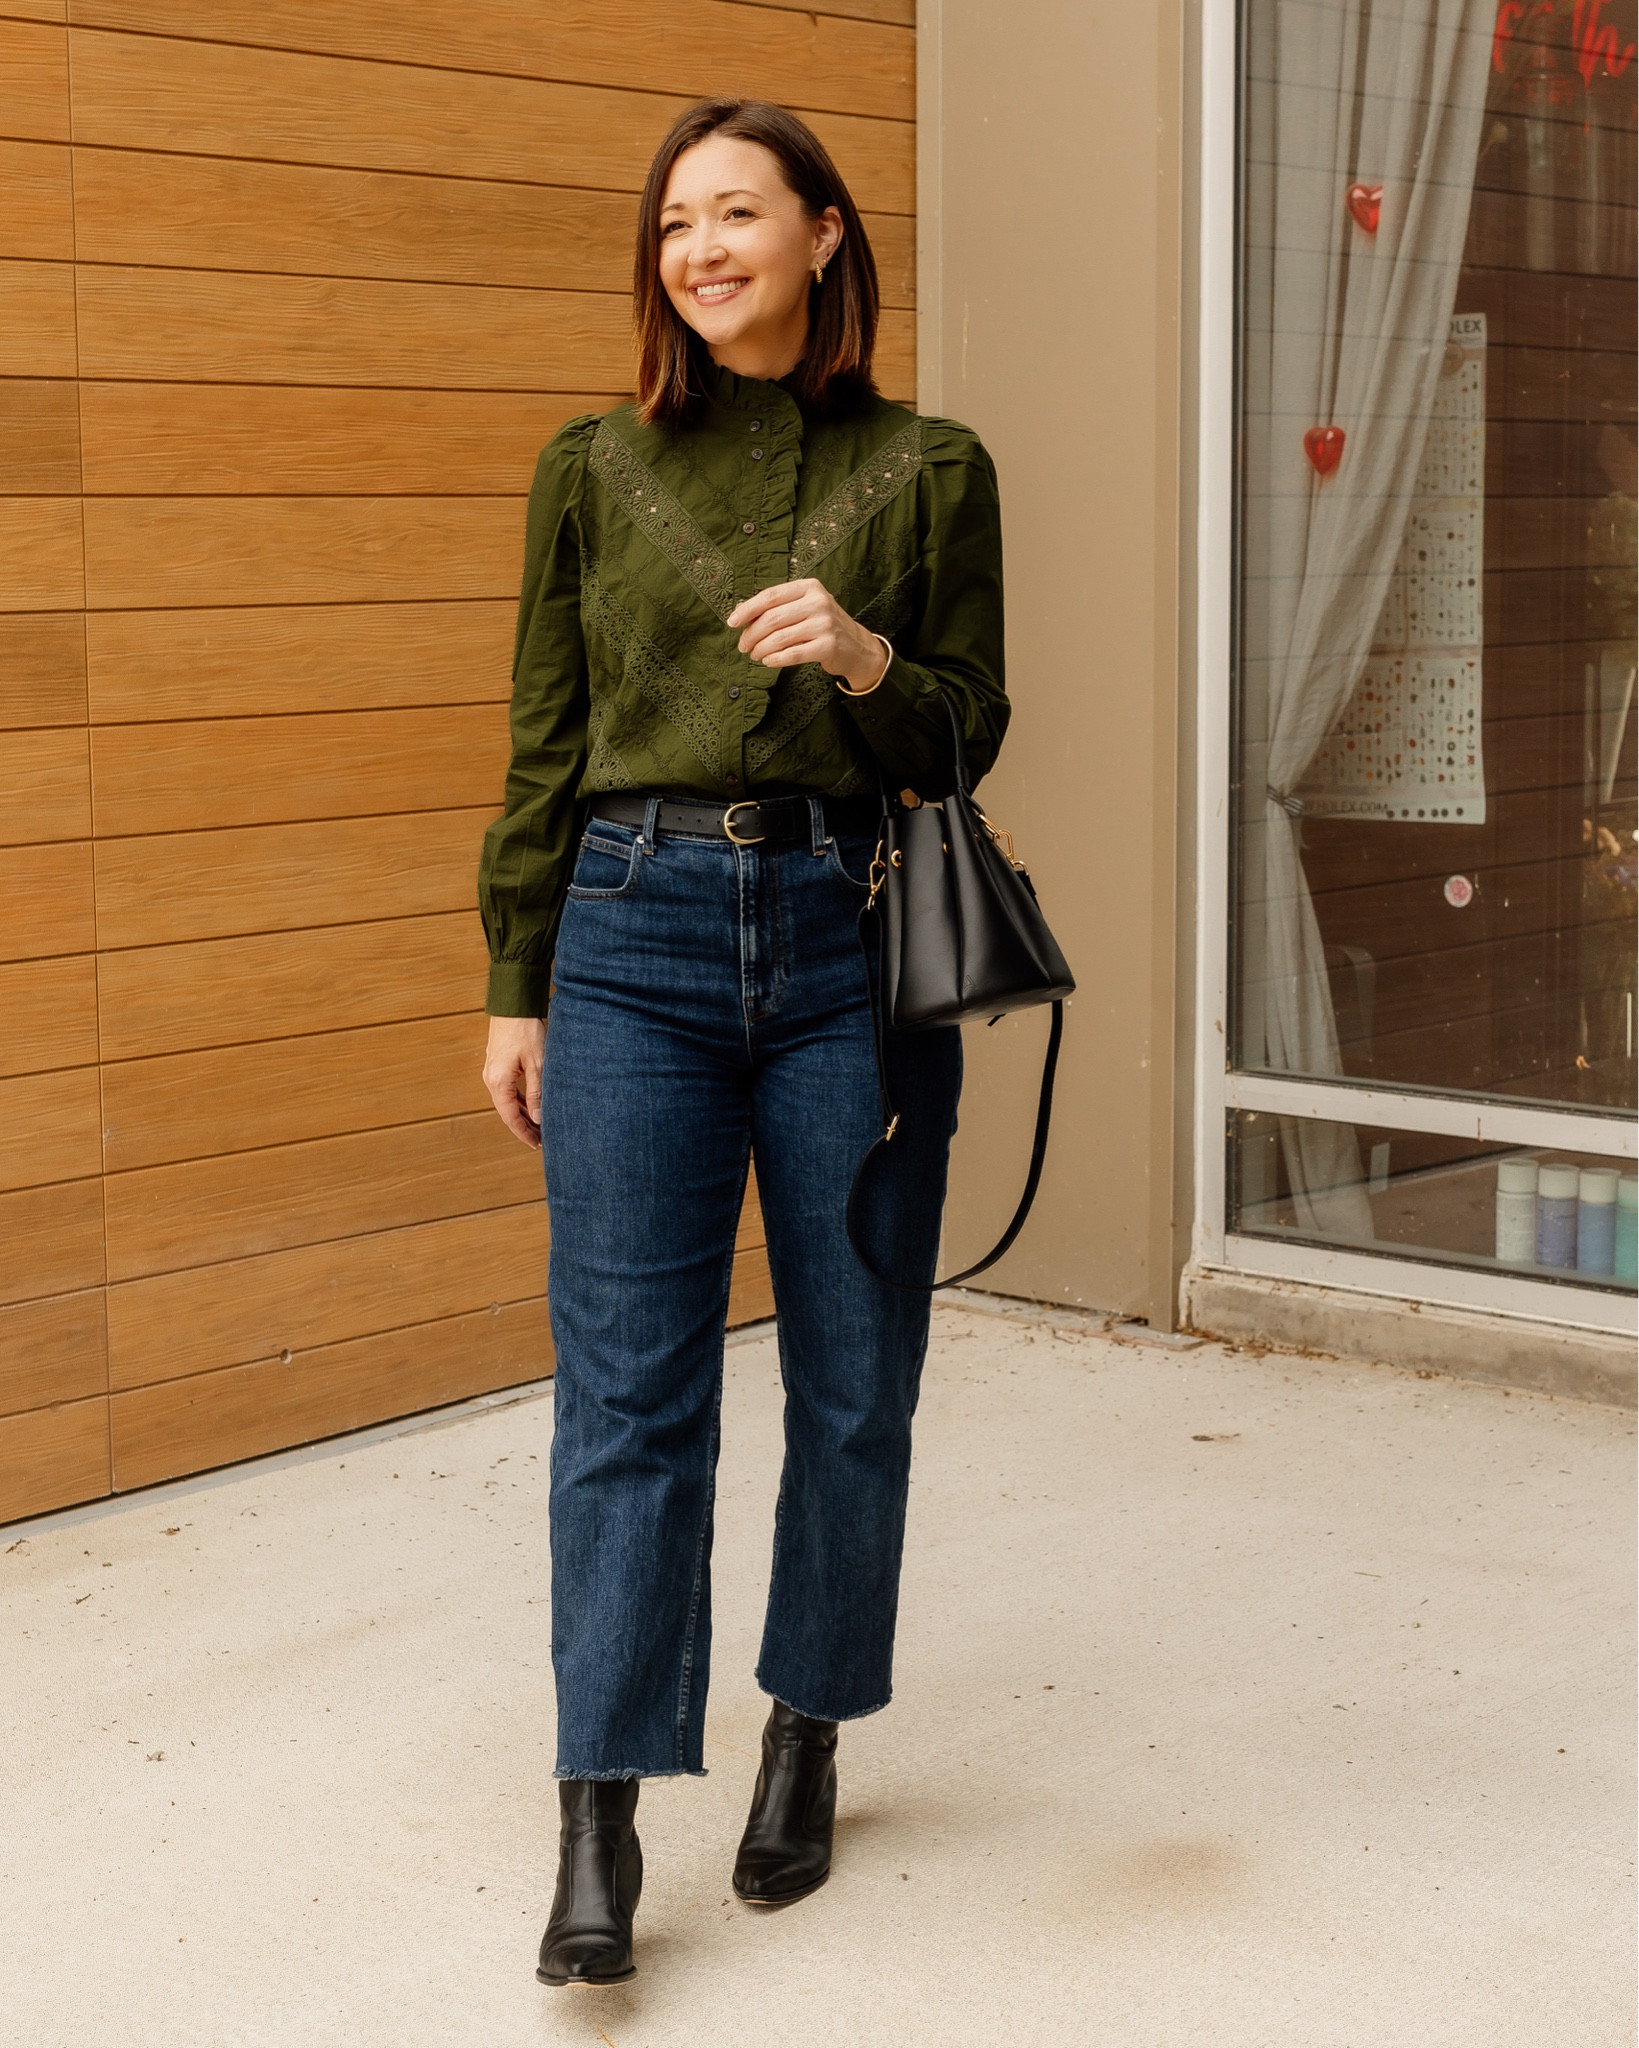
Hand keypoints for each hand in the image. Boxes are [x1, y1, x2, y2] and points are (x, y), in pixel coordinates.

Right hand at [483, 1014, 545, 1148]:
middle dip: (524, 1126)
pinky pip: (507, 1089)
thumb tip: (538, 1118)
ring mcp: (492, 1072)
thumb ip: (536, 1093)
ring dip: (522, 1113)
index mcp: (498, 1082)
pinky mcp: (497, 1065)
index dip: (524, 1133)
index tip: (536, 1144)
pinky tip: (531, 1105)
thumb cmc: (526, 1031)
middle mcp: (491, 1079)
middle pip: (507, 1111)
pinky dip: (518, 1100)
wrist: (513, 1005)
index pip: (511, 1117)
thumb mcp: (537, 1064)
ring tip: (538, 1125)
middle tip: (540, 1139)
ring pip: (507, 1101)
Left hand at [727, 579, 887, 690]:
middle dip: (752, 634)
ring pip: (780, 638)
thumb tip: (741, 613)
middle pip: (772, 618)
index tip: (732, 622)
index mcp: (809, 587)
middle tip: (743, 646)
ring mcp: (824, 624)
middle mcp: (818, 602)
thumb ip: (779, 607)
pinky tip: (767, 661)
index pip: (771, 596)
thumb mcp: (805, 607)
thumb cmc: (822, 625)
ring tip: (754, 655)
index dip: (748, 609)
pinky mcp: (828, 646)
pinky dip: (775, 659)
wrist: (856, 646)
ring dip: (761, 649)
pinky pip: (792, 654)